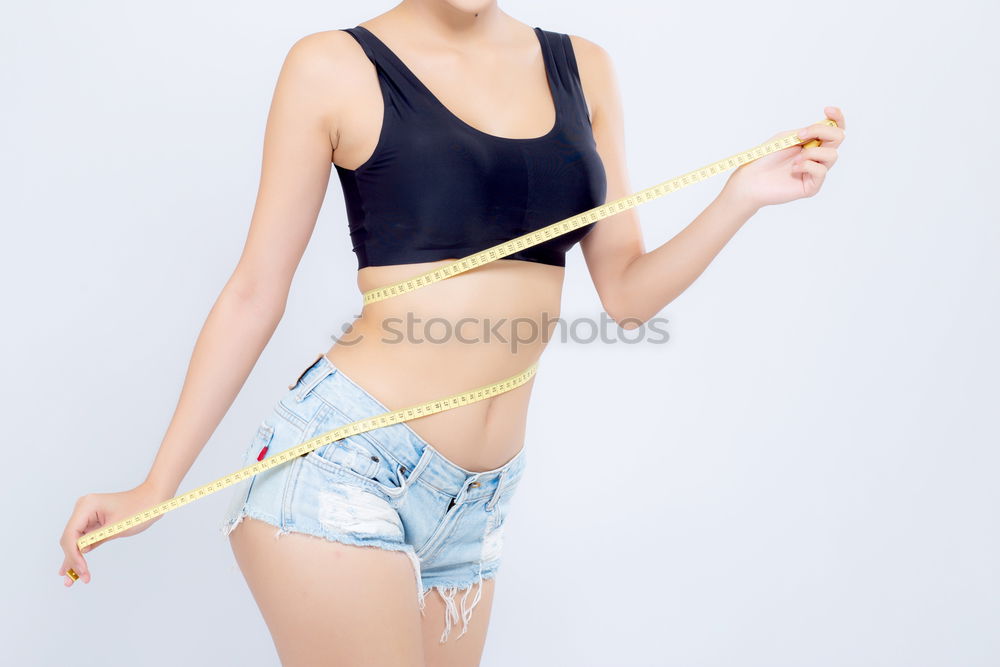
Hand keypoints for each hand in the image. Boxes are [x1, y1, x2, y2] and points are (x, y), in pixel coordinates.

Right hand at [57, 481, 173, 586]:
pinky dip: (80, 553)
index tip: (82, 570)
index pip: (71, 534)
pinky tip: (73, 567)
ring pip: (74, 541)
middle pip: (70, 539)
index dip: (74, 555)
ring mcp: (86, 515)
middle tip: (74, 580)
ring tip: (69, 580)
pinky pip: (82, 540)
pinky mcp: (92, 522)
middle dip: (72, 560)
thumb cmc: (139, 509)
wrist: (152, 499)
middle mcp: (83, 509)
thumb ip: (97, 539)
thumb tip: (80, 552)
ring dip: (73, 559)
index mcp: (87, 506)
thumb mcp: (118, 527)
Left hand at [721, 106, 846, 210]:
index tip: (827, 109)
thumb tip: (826, 128)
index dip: (837, 117)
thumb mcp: (788, 137)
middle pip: (839, 137)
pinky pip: (821, 171)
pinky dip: (807, 166)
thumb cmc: (766, 157)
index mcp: (812, 142)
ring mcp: (816, 172)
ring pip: (832, 155)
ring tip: (794, 158)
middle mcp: (818, 156)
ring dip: (811, 152)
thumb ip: (809, 132)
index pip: (834, 128)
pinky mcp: (812, 187)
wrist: (752, 178)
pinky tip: (793, 169)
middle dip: (822, 131)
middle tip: (801, 135)